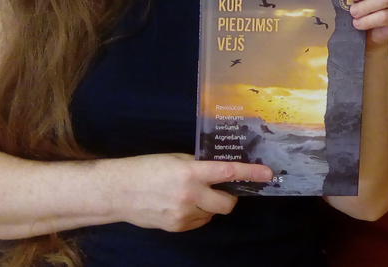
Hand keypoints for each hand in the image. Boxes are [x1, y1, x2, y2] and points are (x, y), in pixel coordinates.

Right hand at [111, 153, 271, 231]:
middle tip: (221, 188)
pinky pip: (199, 221)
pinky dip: (198, 213)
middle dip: (229, 196)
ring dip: (210, 204)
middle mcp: (190, 195)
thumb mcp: (176, 160)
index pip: (228, 172)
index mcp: (191, 172)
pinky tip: (182, 204)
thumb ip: (200, 166)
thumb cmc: (147, 168)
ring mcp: (184, 214)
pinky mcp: (177, 227)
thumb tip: (222, 171)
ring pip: (213, 213)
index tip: (268, 174)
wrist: (119, 192)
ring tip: (192, 194)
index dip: (251, 173)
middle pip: (227, 203)